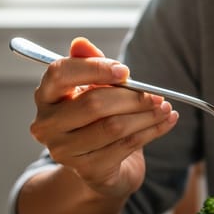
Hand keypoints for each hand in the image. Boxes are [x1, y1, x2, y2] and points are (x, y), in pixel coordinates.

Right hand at [28, 37, 178, 197]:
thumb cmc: (97, 119)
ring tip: (165, 108)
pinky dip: (152, 131)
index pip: (61, 73)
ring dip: (146, 116)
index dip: (95, 69)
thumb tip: (81, 43)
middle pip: (93, 104)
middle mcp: (47, 124)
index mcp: (46, 96)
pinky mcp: (88, 169)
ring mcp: (64, 150)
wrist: (100, 166)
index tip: (125, 71)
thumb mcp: (93, 88)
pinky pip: (126, 145)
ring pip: (113, 127)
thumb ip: (90, 64)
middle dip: (132, 97)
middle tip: (157, 95)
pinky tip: (167, 122)